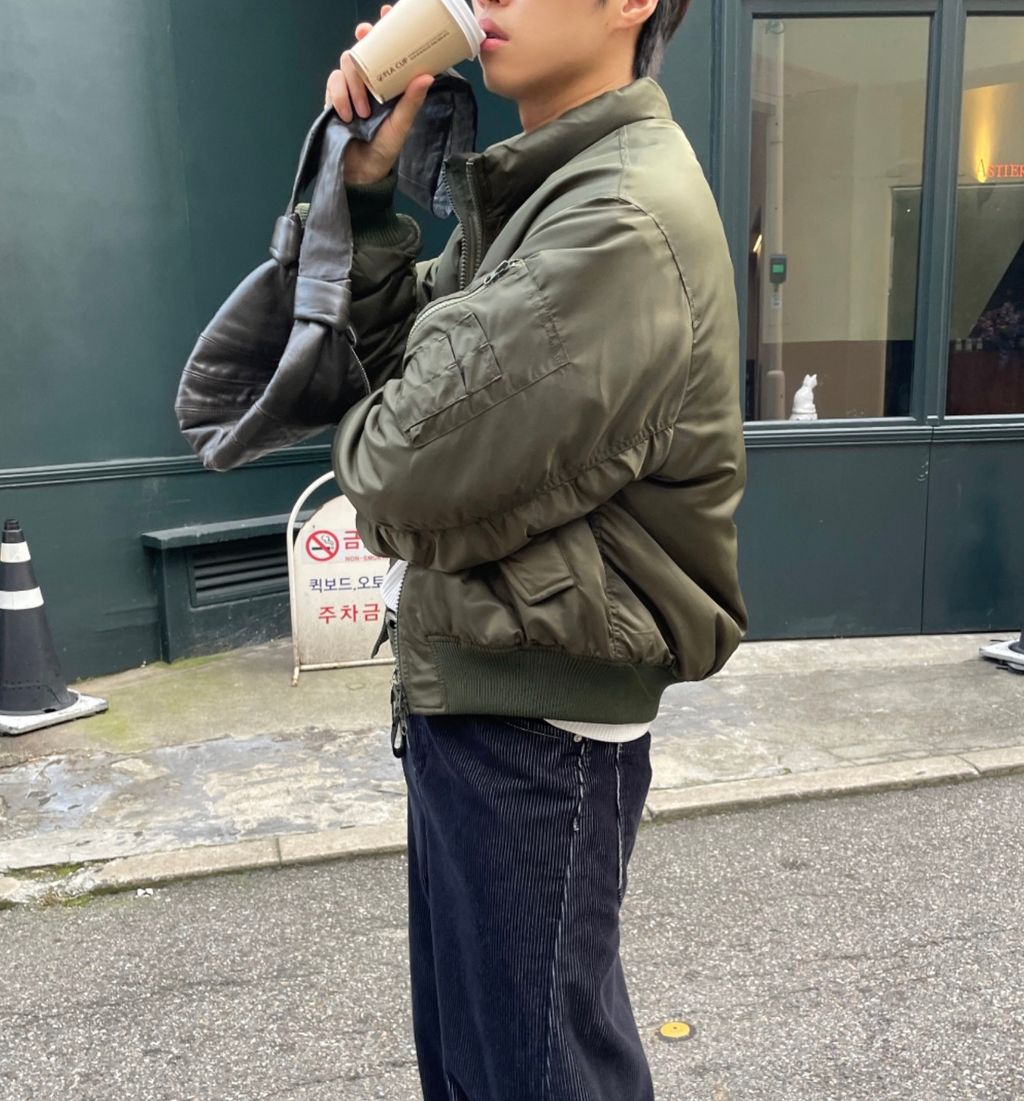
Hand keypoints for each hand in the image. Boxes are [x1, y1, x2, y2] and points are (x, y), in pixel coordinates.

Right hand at [325, 5, 434, 184]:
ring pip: (346, 64)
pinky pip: (333, 84)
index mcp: (388, 84)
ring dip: (354, 84)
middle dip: (363, 39)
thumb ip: (411, 102)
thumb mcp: (401, 125)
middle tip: (364, 35)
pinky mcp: (334, 99)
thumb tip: (427, 75)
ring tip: (363, 112)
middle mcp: (369, 82)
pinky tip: (348, 115)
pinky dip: (341, 97)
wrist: (361, 172)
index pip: (386, 50)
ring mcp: (350, 89)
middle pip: (362, 49)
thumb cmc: (384, 149)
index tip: (386, 11)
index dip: (385, 29)